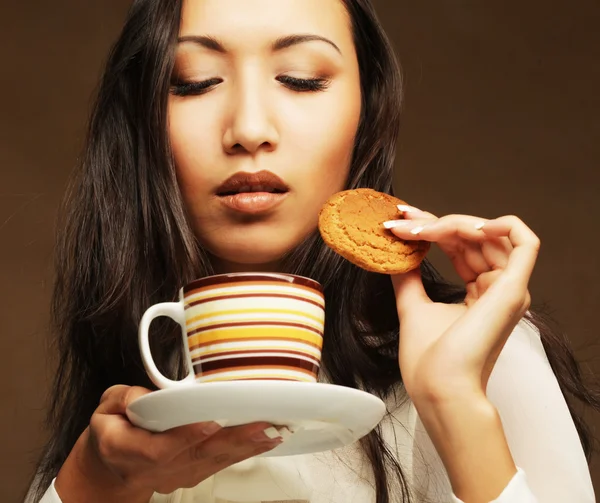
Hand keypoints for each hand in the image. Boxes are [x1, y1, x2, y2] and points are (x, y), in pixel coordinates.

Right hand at [56, 385, 283, 499]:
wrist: (109, 470)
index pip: (160, 448)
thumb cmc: (110, 431)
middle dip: (234, 440)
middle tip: (263, 425)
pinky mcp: (190, 476)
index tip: (211, 422)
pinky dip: (244, 452)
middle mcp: (156, 469)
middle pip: (198, 456)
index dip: (187, 437)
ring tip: (274, 431)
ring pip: (214, 462)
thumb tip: (145, 396)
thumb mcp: (104, 407)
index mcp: (128, 450)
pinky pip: (219, 465)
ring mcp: (175, 476)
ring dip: (246, 447)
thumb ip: (124, 399)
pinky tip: (266, 440)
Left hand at [385, 205, 539, 403]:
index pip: (462, 247)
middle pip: (474, 238)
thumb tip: (398, 251)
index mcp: (479, 294)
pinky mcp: (513, 290)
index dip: (434, 228)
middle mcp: (497, 289)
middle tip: (402, 220)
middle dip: (436, 222)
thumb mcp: (414, 306)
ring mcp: (508, 289)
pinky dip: (500, 225)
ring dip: (451, 223)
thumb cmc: (428, 360)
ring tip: (417, 229)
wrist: (438, 388)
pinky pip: (525, 242)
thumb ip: (409, 277)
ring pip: (491, 235)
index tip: (401, 220)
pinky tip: (465, 225)